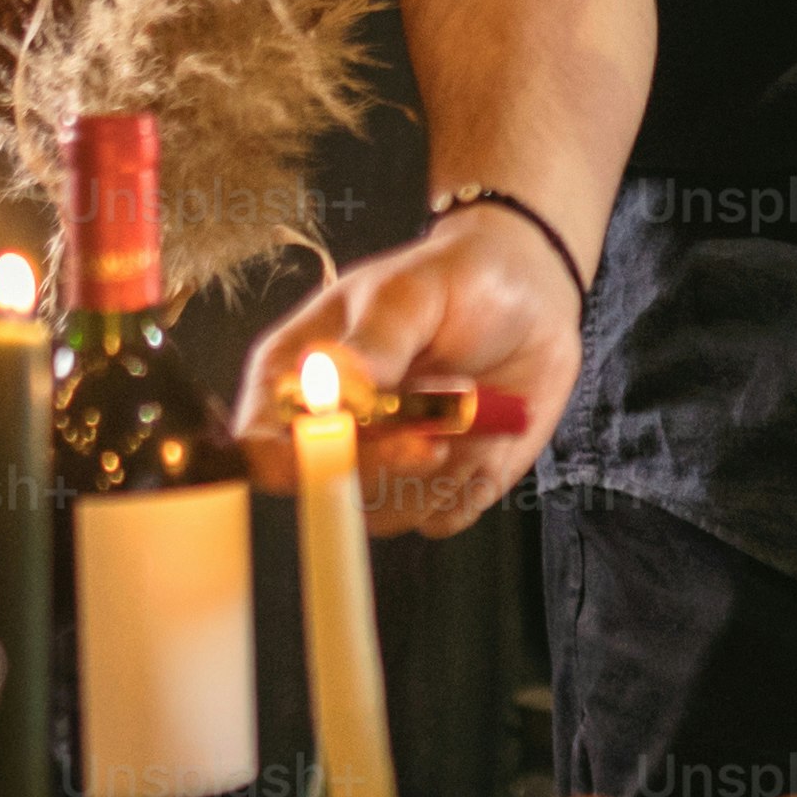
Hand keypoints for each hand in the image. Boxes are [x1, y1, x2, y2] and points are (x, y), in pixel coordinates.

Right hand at [234, 200, 580, 538]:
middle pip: (325, 491)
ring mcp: (384, 465)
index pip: (261, 442)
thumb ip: (376, 340)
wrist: (534, 295)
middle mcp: (332, 432)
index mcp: (297, 376)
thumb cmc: (459, 278)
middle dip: (385, 465)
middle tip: (432, 433)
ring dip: (439, 469)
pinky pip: (442, 518)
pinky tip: (489, 431)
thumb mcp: (413, 293)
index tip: (342, 438)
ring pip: (387, 515)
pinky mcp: (437, 486)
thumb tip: (339, 383)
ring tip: (472, 403)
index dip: (290, 457)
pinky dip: (472, 482)